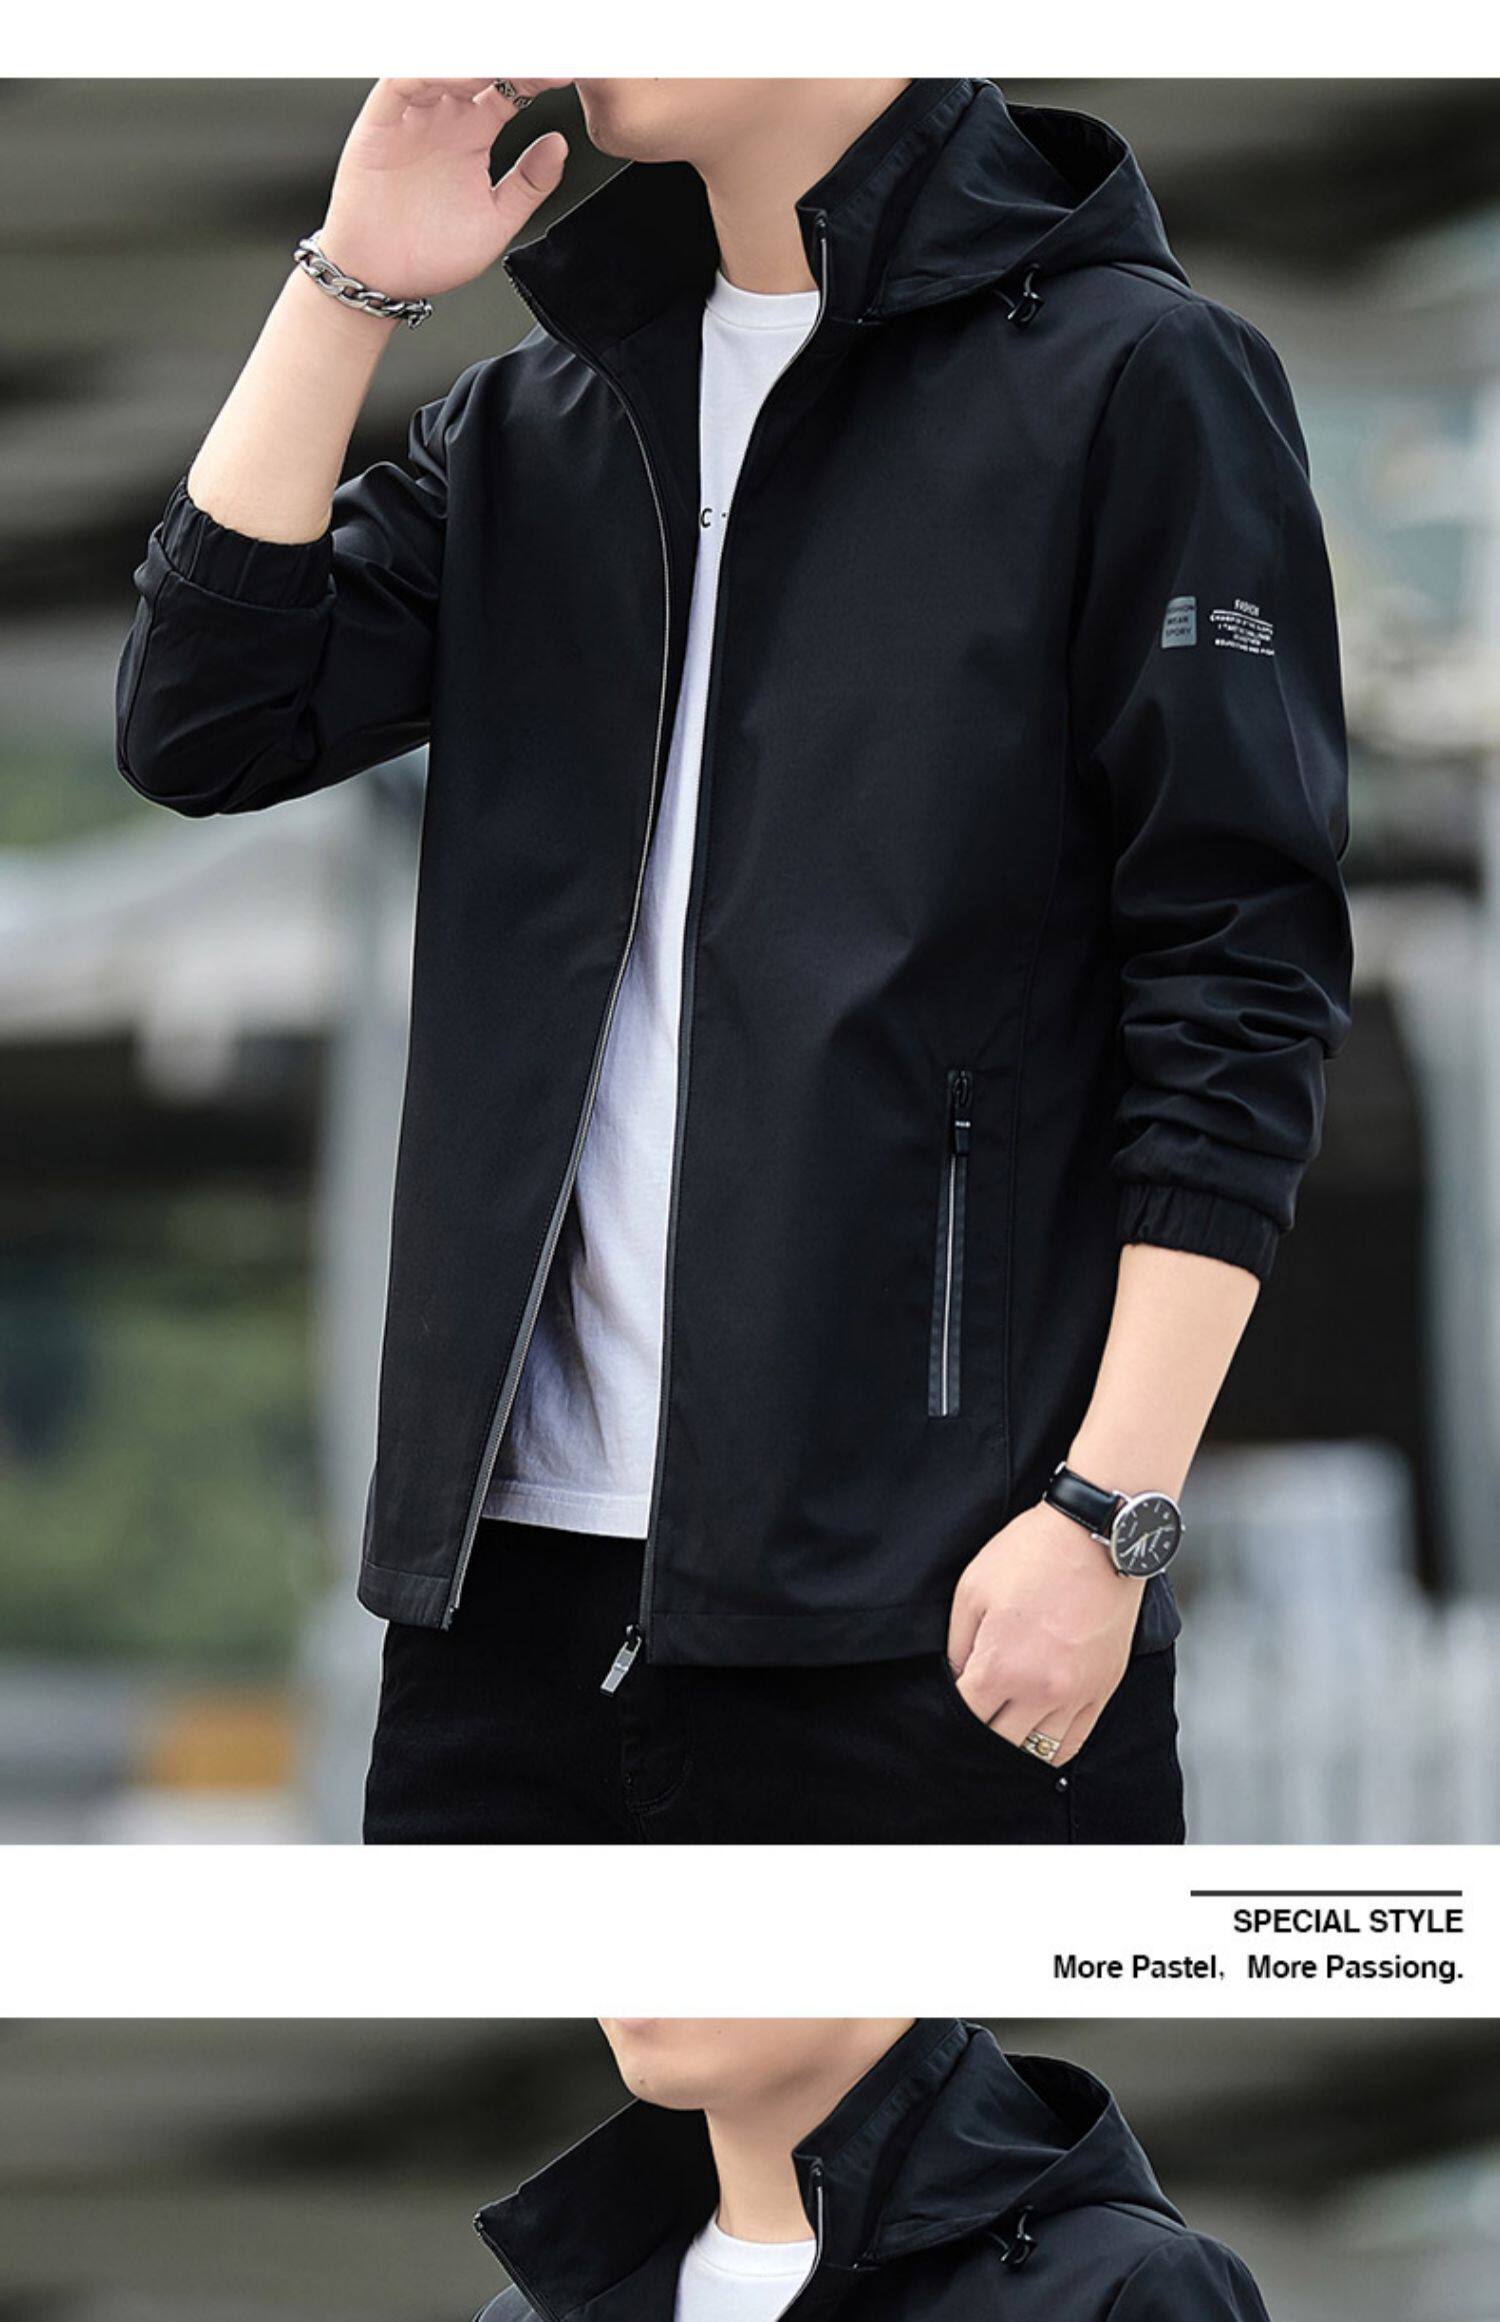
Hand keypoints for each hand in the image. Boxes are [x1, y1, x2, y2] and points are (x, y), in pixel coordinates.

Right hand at [320, 78, 573, 301]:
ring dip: (473, 62)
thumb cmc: (431, 253)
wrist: (383, 278)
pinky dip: (428, 73)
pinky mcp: (382, 121)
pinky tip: (458, 78)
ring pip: (442, 67)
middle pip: (478, 69)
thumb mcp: (497, 221)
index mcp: (474, 135)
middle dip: (508, 60)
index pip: (509, 89)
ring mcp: (414, 117)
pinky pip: (402, 82)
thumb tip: (560, 145)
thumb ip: (530, 184)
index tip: (561, 76)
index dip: (534, 78)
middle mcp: (445, 119)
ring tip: (503, 65)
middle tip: (538, 61)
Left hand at [946, 1500, 1144, 1764]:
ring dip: (1015, 1742)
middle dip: (980, 1729)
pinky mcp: (1103, 1689)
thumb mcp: (972, 1590)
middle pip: (999, 1741)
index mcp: (1001, 1667)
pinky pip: (1074, 1742)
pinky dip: (1052, 1748)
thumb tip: (957, 1679)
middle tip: (976, 1711)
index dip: (950, 1709)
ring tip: (1004, 1724)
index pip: (966, 1716)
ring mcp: (1077, 1694)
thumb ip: (958, 1645)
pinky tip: (1037, 1733)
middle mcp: (1040, 1691)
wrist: (1095, 1535)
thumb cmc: (1032, 1554)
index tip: (952, 1695)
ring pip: (1038, 1751)